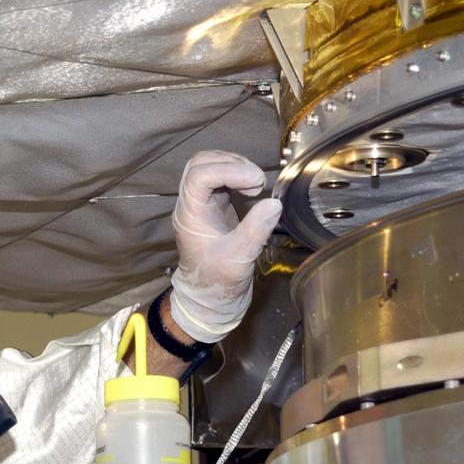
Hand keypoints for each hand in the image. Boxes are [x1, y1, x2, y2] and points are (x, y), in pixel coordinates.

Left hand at [170, 150, 282, 342]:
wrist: (209, 301)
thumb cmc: (217, 283)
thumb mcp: (239, 259)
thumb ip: (255, 231)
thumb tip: (274, 204)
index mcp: (190, 215)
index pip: (199, 174)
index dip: (228, 170)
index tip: (256, 183)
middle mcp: (191, 205)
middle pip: (200, 163)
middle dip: (230, 163)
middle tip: (255, 181)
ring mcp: (201, 205)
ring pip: (210, 167)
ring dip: (234, 168)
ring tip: (255, 186)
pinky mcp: (214, 208)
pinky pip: (220, 179)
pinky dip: (237, 177)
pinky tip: (252, 190)